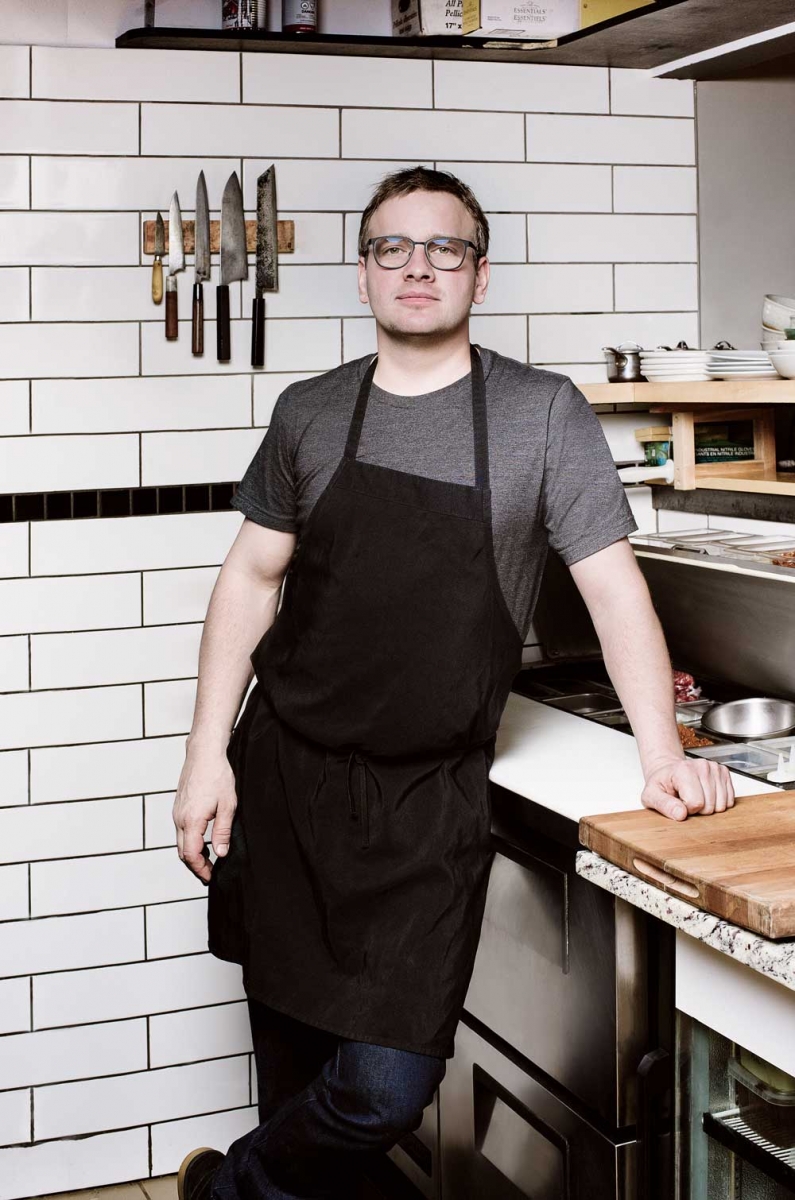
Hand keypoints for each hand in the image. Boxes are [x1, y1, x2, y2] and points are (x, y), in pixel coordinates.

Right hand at [173, 743, 237, 882]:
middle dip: (195, 866)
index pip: (191, 855)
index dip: (200, 869)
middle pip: (182, 852)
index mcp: (191, 821)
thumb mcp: (227, 806)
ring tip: (208, 860)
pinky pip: (180, 830)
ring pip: (180, 842)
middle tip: (209, 873)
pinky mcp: (178, 807)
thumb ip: (223, 832)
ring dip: (192, 854)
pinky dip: (189, 841)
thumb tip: (221, 853)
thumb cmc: (217, 775)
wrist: (204, 754)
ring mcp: (177, 812)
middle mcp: (180, 818)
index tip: (210, 877)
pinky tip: (202, 841)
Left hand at [641, 756, 734, 821]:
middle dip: (698, 810)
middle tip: (685, 800)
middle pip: (710, 806)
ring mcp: (715, 768)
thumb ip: (663, 805)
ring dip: (708, 807)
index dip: (686, 809)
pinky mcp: (724, 773)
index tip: (678, 801)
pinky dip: (718, 803)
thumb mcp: (651, 795)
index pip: (696, 803)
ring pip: (722, 805)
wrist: (669, 771)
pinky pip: (730, 801)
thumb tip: (681, 814)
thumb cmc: (661, 783)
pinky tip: (706, 795)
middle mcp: (703, 766)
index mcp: (684, 770)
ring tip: (695, 797)